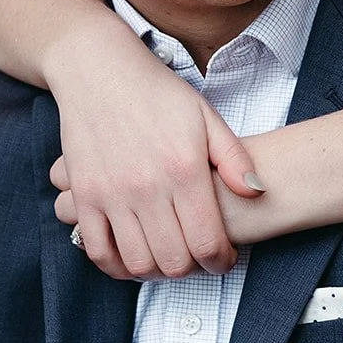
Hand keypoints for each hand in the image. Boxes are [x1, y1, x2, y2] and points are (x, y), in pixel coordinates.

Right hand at [47, 24, 262, 279]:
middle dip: (194, 269)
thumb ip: (234, 158)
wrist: (98, 69)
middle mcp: (147, 186)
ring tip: (169, 258)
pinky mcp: (84, 195)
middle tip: (199, 258)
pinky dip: (117, 266)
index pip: (208, 242)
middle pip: (175, 261)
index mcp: (183, 169)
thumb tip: (258, 193)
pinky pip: (98, 251)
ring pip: (138, 263)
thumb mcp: (205, 117)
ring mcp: (111, 194)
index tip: (224, 258)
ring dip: (158, 272)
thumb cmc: (157, 92)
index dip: (221, 261)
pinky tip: (133, 257)